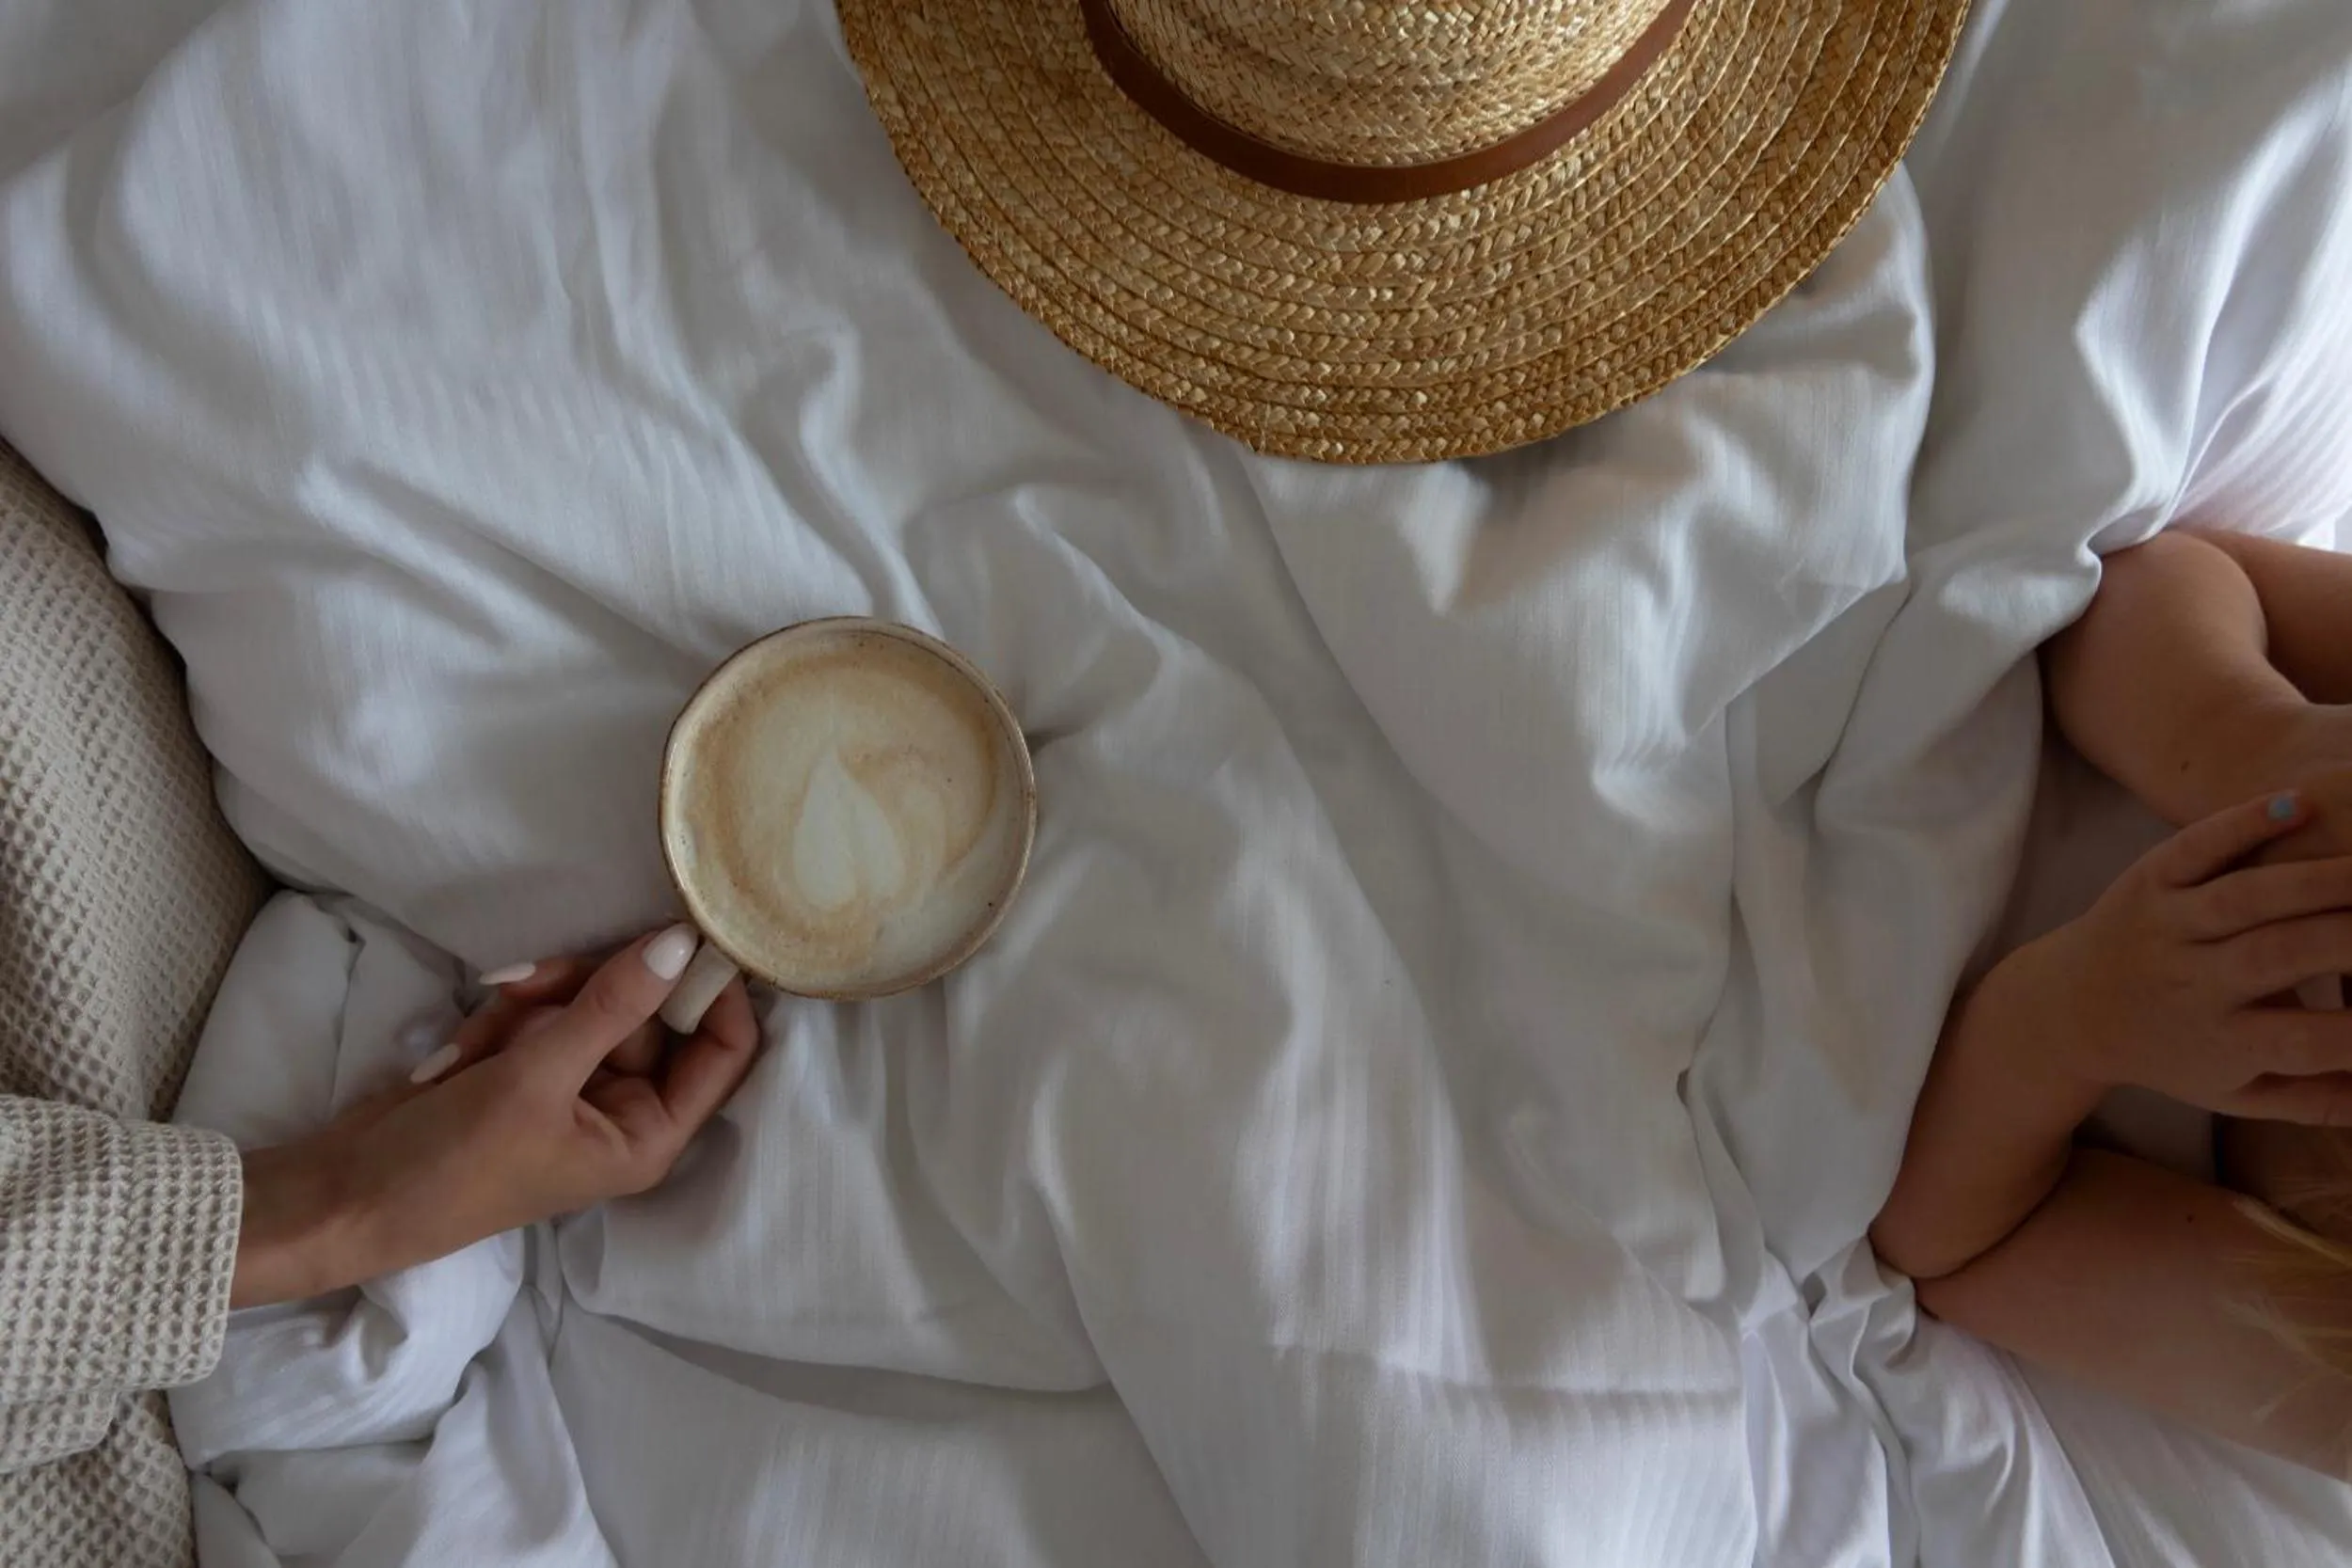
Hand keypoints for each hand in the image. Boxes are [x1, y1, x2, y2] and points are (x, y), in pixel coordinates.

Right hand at [232, 926, 759, 1306]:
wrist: (345, 1196)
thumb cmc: (452, 1162)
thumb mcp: (535, 1080)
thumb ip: (612, 1006)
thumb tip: (680, 943)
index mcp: (651, 1135)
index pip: (725, 1049)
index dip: (713, 990)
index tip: (683, 929)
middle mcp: (625, 1110)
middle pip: (647, 1011)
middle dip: (586, 986)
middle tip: (531, 979)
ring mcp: (575, 1085)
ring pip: (588, 1002)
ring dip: (534, 1002)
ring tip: (484, 1029)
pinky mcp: (527, 1068)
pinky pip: (540, 1014)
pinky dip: (502, 1019)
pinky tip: (459, 1050)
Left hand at [2041, 790, 2351, 1121]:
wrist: (2068, 1012)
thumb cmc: (2174, 1054)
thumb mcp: (2236, 1093)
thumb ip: (2316, 1101)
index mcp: (2224, 1041)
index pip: (2303, 1040)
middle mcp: (2193, 982)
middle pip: (2275, 957)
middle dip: (2346, 938)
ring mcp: (2167, 926)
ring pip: (2242, 898)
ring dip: (2312, 878)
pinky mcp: (2149, 880)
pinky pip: (2194, 847)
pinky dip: (2239, 823)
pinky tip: (2299, 801)